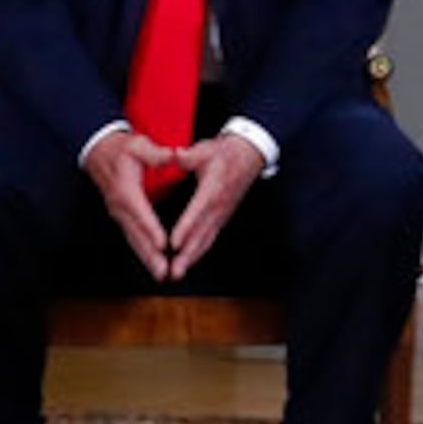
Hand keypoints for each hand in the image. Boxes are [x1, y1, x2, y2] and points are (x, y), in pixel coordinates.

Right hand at [82, 130, 182, 278]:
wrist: (99, 151)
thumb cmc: (121, 149)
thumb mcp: (138, 145)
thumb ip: (156, 154)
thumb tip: (172, 155)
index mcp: (126, 190)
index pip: (141, 213)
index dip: (151, 229)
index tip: (163, 244)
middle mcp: (120, 207)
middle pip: (136, 234)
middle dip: (150, 255)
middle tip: (163, 271)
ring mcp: (118, 214)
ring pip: (133, 240)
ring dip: (146, 259)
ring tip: (160, 274)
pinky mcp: (121, 217)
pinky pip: (131, 237)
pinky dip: (141, 252)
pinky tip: (152, 263)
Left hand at [159, 135, 266, 280]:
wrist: (249, 156)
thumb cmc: (225, 153)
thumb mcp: (206, 149)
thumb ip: (189, 156)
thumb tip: (175, 154)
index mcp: (213, 189)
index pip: (197, 211)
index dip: (186, 228)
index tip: (173, 243)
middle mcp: (219, 207)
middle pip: (202, 234)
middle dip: (187, 255)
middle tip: (174, 271)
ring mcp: (222, 215)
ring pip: (206, 240)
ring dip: (192, 258)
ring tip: (177, 274)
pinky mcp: (222, 218)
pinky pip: (210, 238)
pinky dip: (198, 252)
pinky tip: (188, 262)